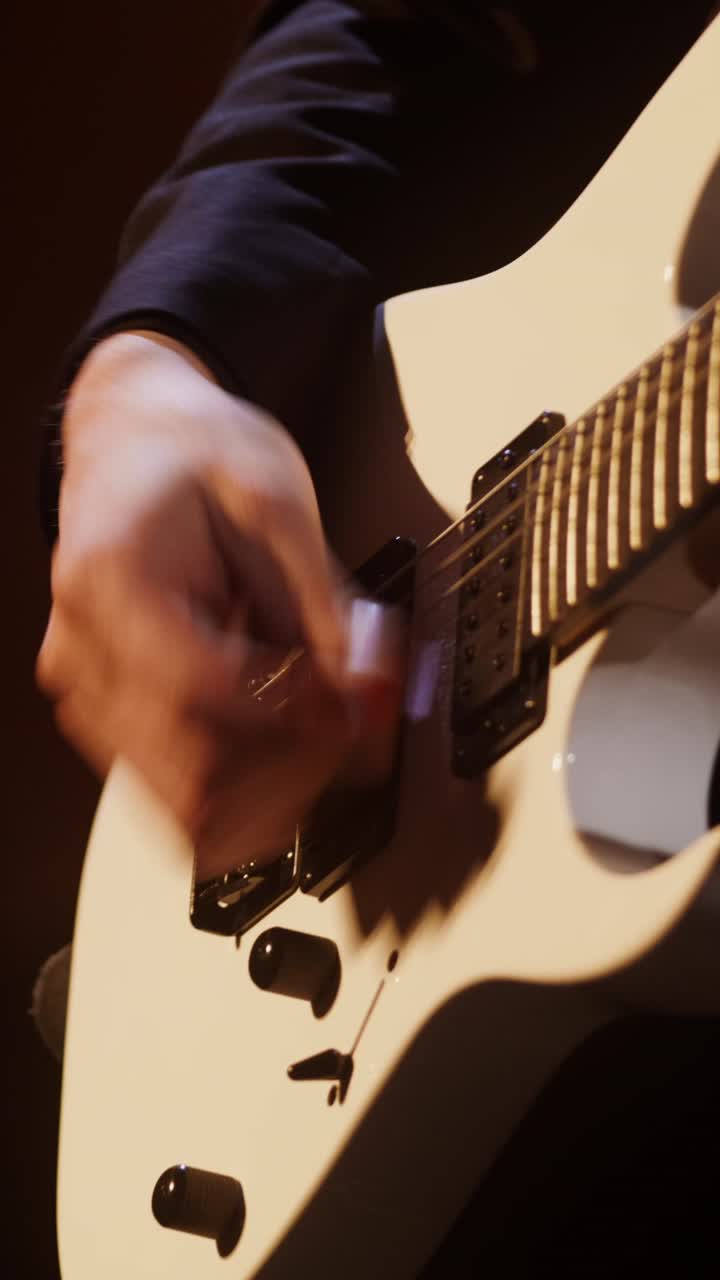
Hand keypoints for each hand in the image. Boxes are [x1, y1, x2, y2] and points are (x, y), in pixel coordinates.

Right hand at [37, 332, 402, 875]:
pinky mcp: (107, 707)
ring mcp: (88, 687)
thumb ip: (322, 601)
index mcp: (114, 579)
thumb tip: (367, 688)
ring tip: (325, 730)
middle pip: (187, 771)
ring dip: (269, 788)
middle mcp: (85, 648)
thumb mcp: (277, 500)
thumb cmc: (192, 451)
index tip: (356, 705)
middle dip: (292, 771)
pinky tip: (287, 742)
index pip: (201, 691)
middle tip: (357, 727)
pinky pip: (173, 782)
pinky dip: (241, 779)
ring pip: (180, 798)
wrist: (134, 435)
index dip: (294, 717)